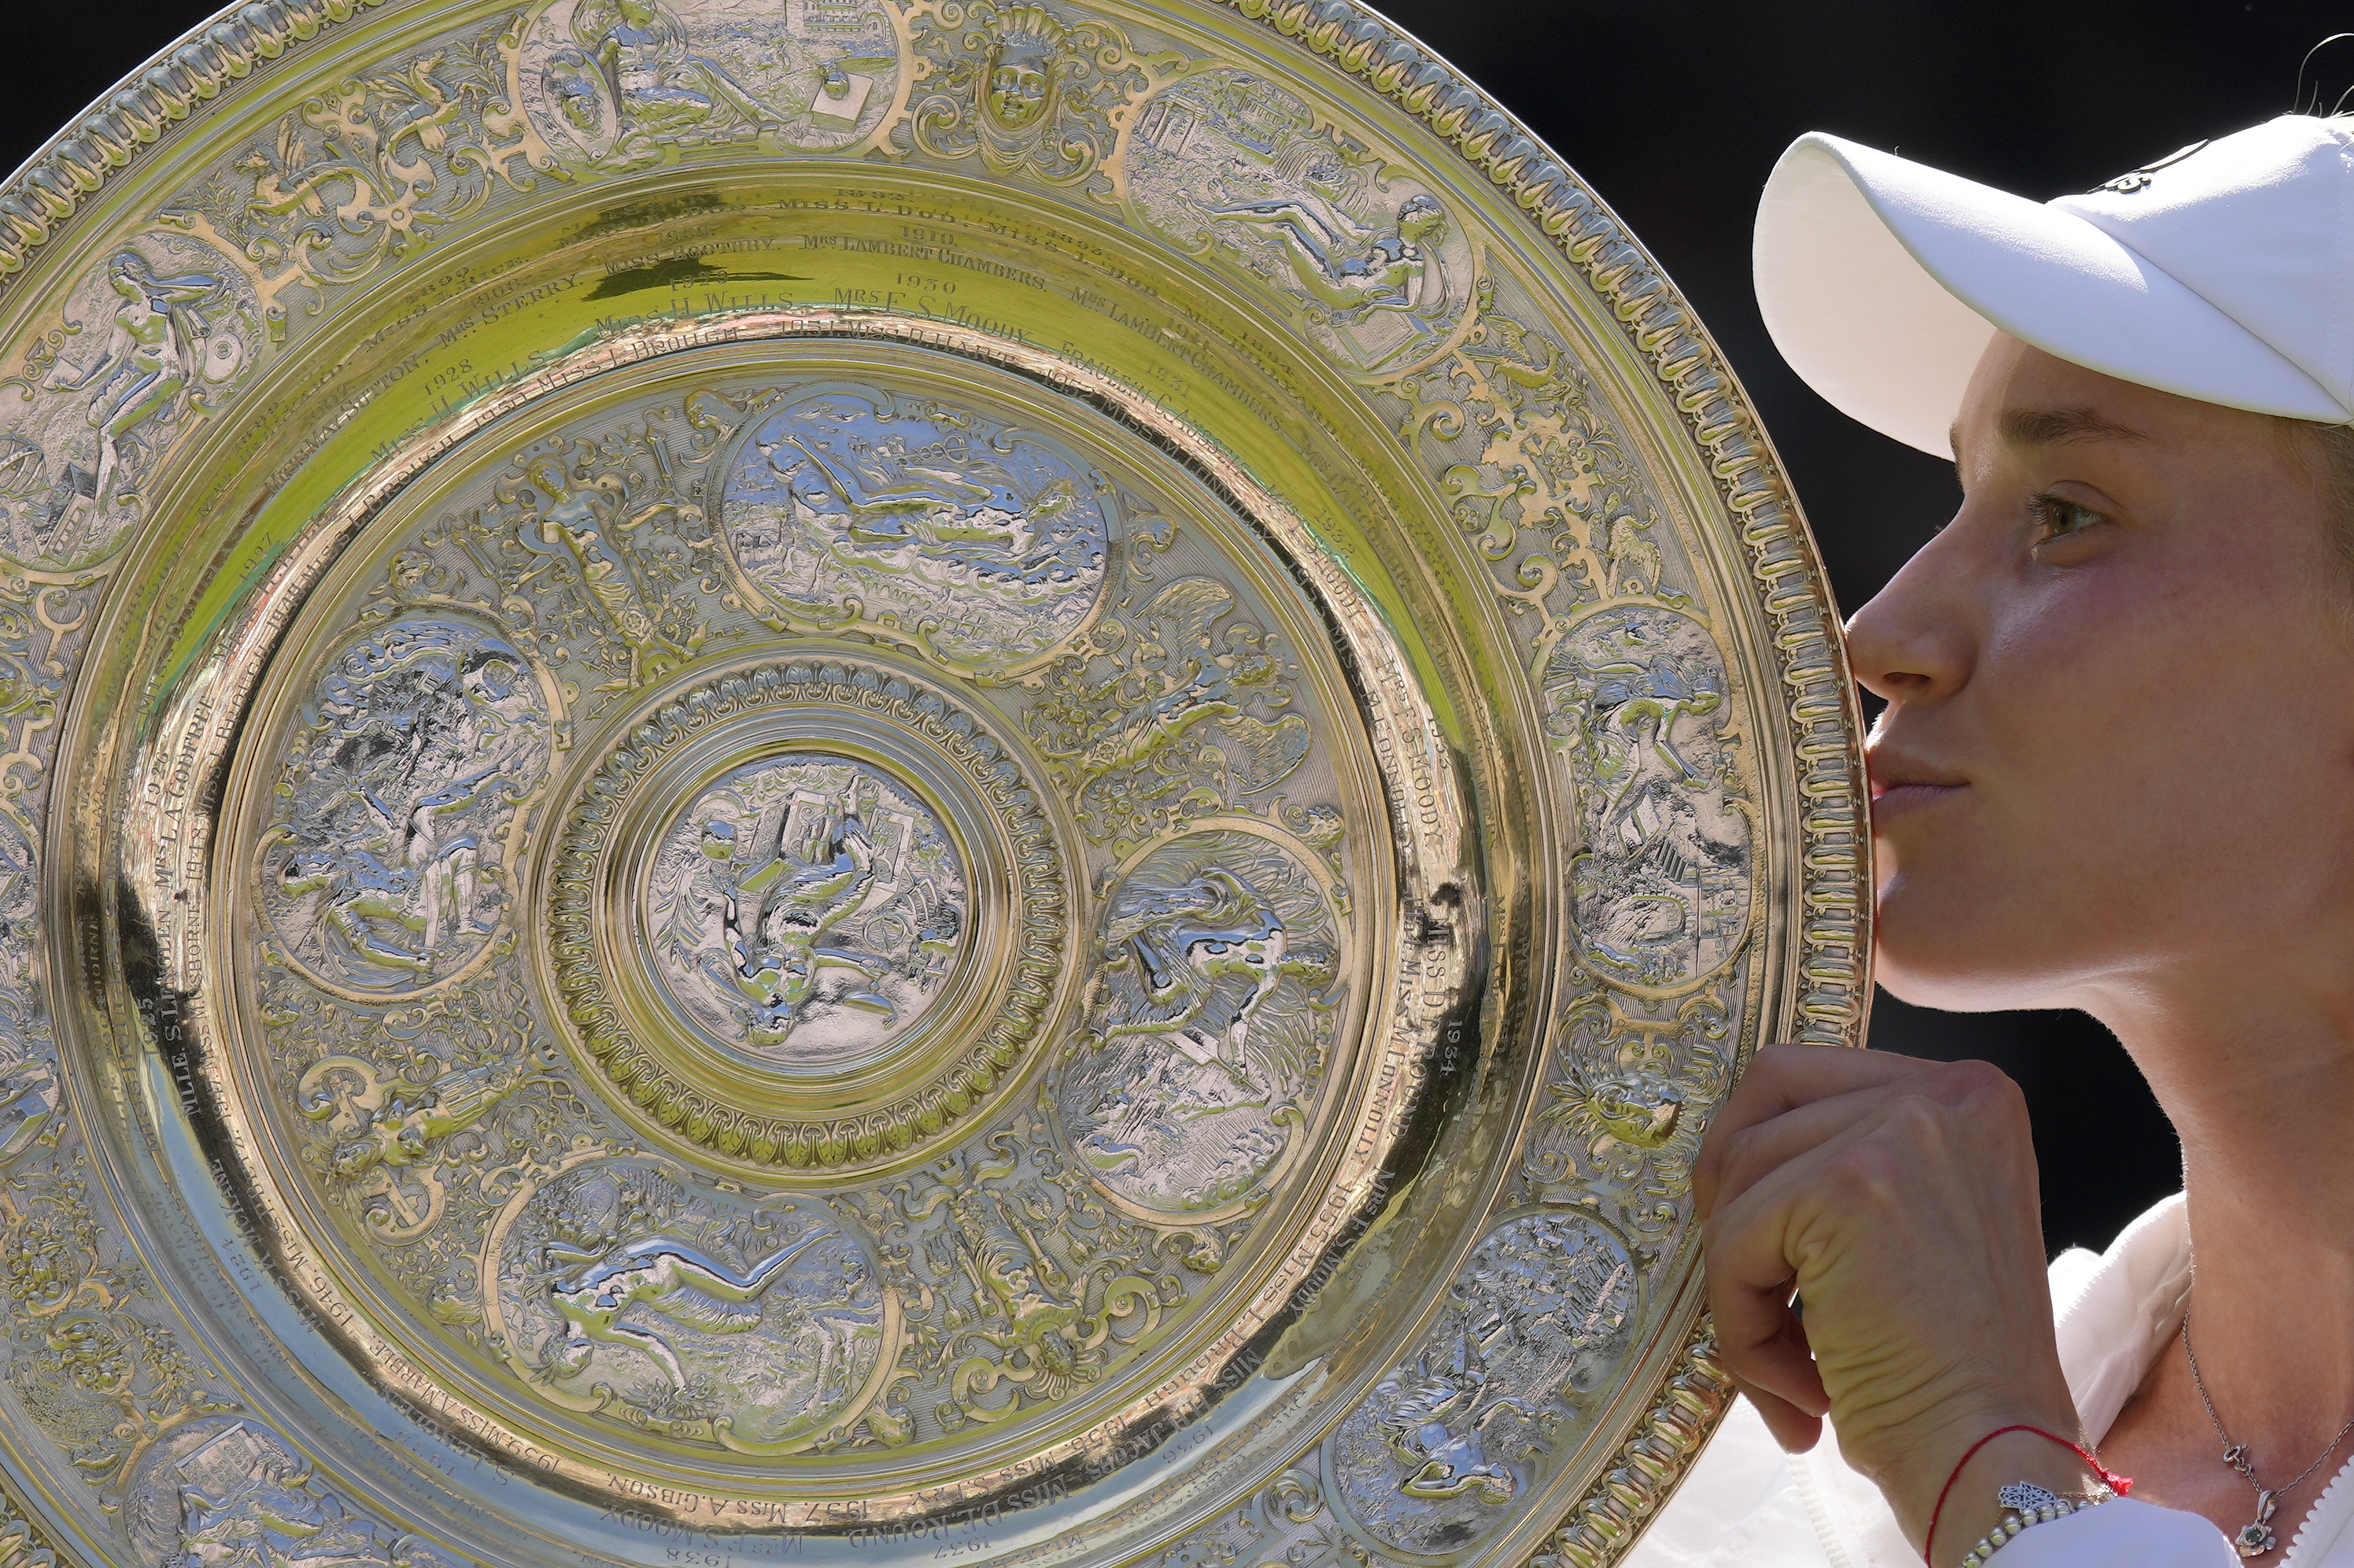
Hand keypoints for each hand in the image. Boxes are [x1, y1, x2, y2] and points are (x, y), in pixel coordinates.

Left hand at [1694, 1045, 2087, 1550]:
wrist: (1995, 1455)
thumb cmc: (1950, 1367)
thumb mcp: (1919, 1222)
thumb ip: (1848, 1161)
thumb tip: (1725, 1149)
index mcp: (1968, 1093)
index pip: (1802, 1078)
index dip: (1759, 1160)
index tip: (1770, 1242)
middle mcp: (1946, 1090)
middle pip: (1759, 1109)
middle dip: (1734, 1206)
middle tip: (1756, 1295)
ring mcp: (1899, 1129)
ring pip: (1738, 1176)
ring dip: (1739, 1282)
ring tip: (1793, 1364)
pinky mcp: (1849, 1186)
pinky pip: (1734, 1237)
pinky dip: (1739, 1318)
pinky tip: (1797, 1381)